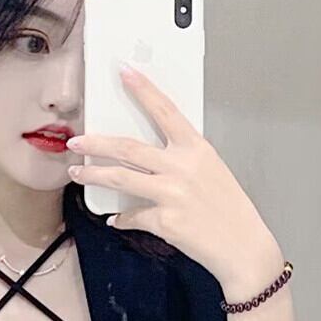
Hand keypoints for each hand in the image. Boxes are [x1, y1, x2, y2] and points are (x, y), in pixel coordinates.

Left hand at [65, 63, 283, 290]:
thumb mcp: (211, 172)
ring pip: (120, 178)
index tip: (124, 73)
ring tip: (77, 172)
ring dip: (93, 174)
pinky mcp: (164, 221)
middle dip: (96, 143)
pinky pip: (132, 216)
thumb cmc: (230, 211)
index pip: (165, 111)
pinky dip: (121, 219)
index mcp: (197, 149)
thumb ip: (182, 160)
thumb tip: (150, 159)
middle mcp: (182, 167)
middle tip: (76, 140)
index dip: (143, 90)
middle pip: (128, 147)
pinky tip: (116, 219)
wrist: (243, 247)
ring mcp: (171, 194)